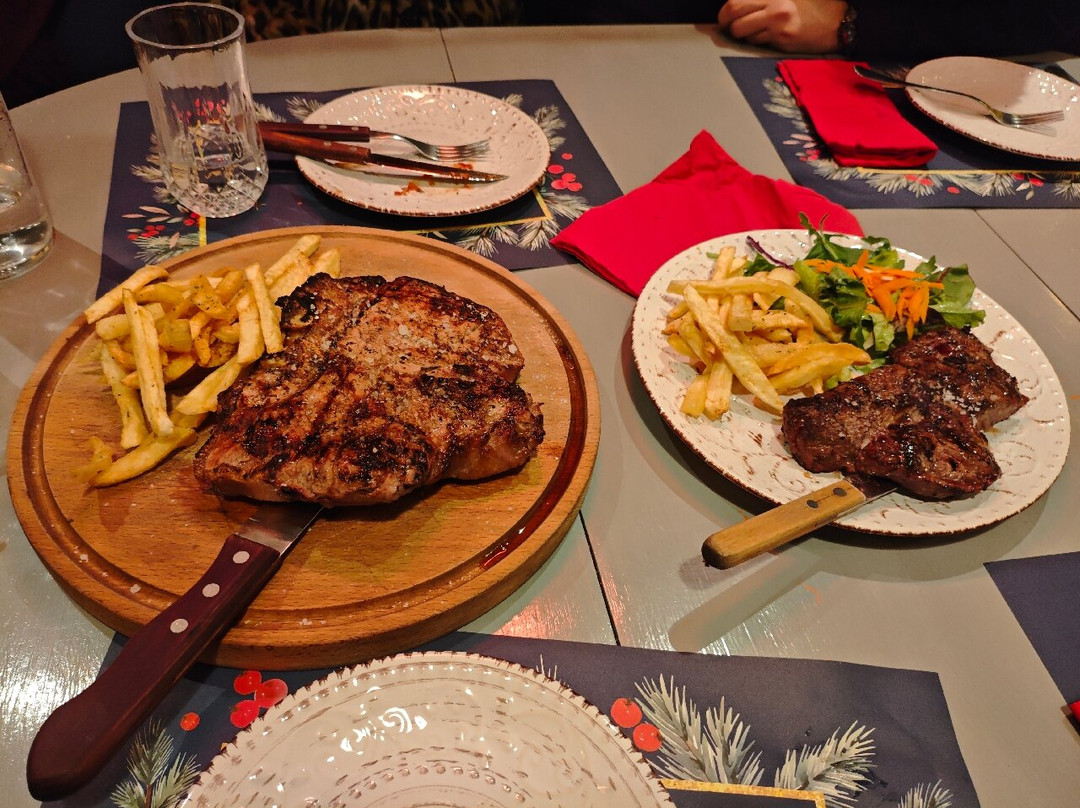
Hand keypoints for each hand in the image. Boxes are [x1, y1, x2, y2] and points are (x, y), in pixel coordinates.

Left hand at [717, 0, 847, 52]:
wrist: (839, 22)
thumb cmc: (814, 6)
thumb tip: (738, 6)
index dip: (726, 9)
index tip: (725, 15)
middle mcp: (775, 1)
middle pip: (733, 11)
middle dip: (725, 21)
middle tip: (727, 26)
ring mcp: (778, 20)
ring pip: (741, 30)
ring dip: (740, 34)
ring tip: (750, 32)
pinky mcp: (782, 38)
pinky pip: (756, 42)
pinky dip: (755, 42)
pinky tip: (766, 37)